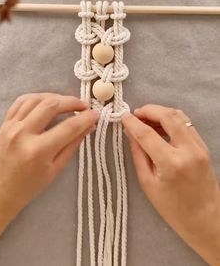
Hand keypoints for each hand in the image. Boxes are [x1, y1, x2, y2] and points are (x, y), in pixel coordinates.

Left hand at [0, 93, 98, 255]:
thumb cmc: (27, 188)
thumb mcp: (55, 170)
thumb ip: (73, 145)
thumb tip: (90, 126)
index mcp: (38, 151)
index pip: (69, 127)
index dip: (86, 118)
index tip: (96, 114)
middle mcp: (23, 134)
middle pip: (52, 105)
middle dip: (72, 102)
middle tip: (84, 106)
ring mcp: (12, 126)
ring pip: (37, 99)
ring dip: (56, 97)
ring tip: (67, 103)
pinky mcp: (5, 123)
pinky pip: (21, 101)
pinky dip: (37, 97)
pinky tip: (47, 101)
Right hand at [122, 104, 219, 265]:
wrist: (205, 219)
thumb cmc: (172, 208)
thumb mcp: (148, 183)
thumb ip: (138, 154)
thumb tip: (130, 132)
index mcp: (171, 163)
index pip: (147, 134)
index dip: (132, 122)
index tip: (122, 116)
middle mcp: (188, 150)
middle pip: (167, 116)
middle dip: (148, 110)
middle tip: (135, 114)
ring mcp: (199, 146)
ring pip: (179, 116)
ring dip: (160, 112)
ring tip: (146, 120)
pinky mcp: (203, 146)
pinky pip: (186, 123)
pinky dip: (171, 119)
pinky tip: (160, 126)